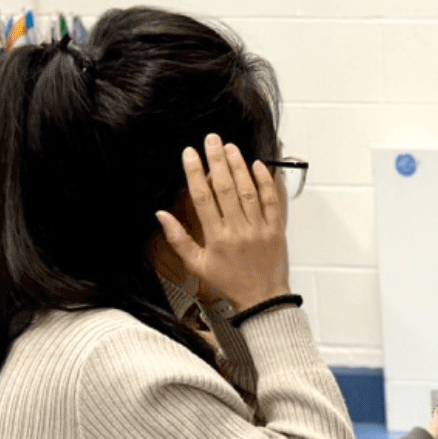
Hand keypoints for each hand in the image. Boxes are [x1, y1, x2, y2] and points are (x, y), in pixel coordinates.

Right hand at [154, 133, 289, 311]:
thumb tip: (161, 215)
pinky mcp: (276, 230)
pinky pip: (272, 201)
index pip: (202, 198)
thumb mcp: (197, 265)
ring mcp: (259, 229)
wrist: (262, 299)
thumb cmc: (229, 283)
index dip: (195, 173)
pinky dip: (265, 182)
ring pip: (248, 191)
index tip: (190, 153)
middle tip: (211, 139)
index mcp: (216, 237)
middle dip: (217, 160)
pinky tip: (257, 165)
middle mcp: (237, 230)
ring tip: (230, 147)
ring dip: (239, 166)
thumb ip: (178, 239)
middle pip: (225, 188)